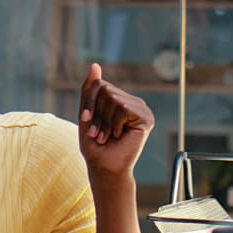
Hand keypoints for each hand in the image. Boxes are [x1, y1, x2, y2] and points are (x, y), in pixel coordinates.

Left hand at [78, 63, 154, 180]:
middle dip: (96, 113)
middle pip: (105, 90)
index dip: (88, 102)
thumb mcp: (87, 113)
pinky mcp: (146, 118)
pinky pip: (123, 109)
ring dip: (104, 121)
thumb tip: (95, 65)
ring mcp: (141, 109)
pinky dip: (114, 124)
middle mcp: (133, 102)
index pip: (99, 84)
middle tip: (99, 133)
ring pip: (113, 98)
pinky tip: (119, 135)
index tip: (85, 120)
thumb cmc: (94, 144)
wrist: (103, 167)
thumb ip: (90, 89)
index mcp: (120, 100)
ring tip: (107, 136)